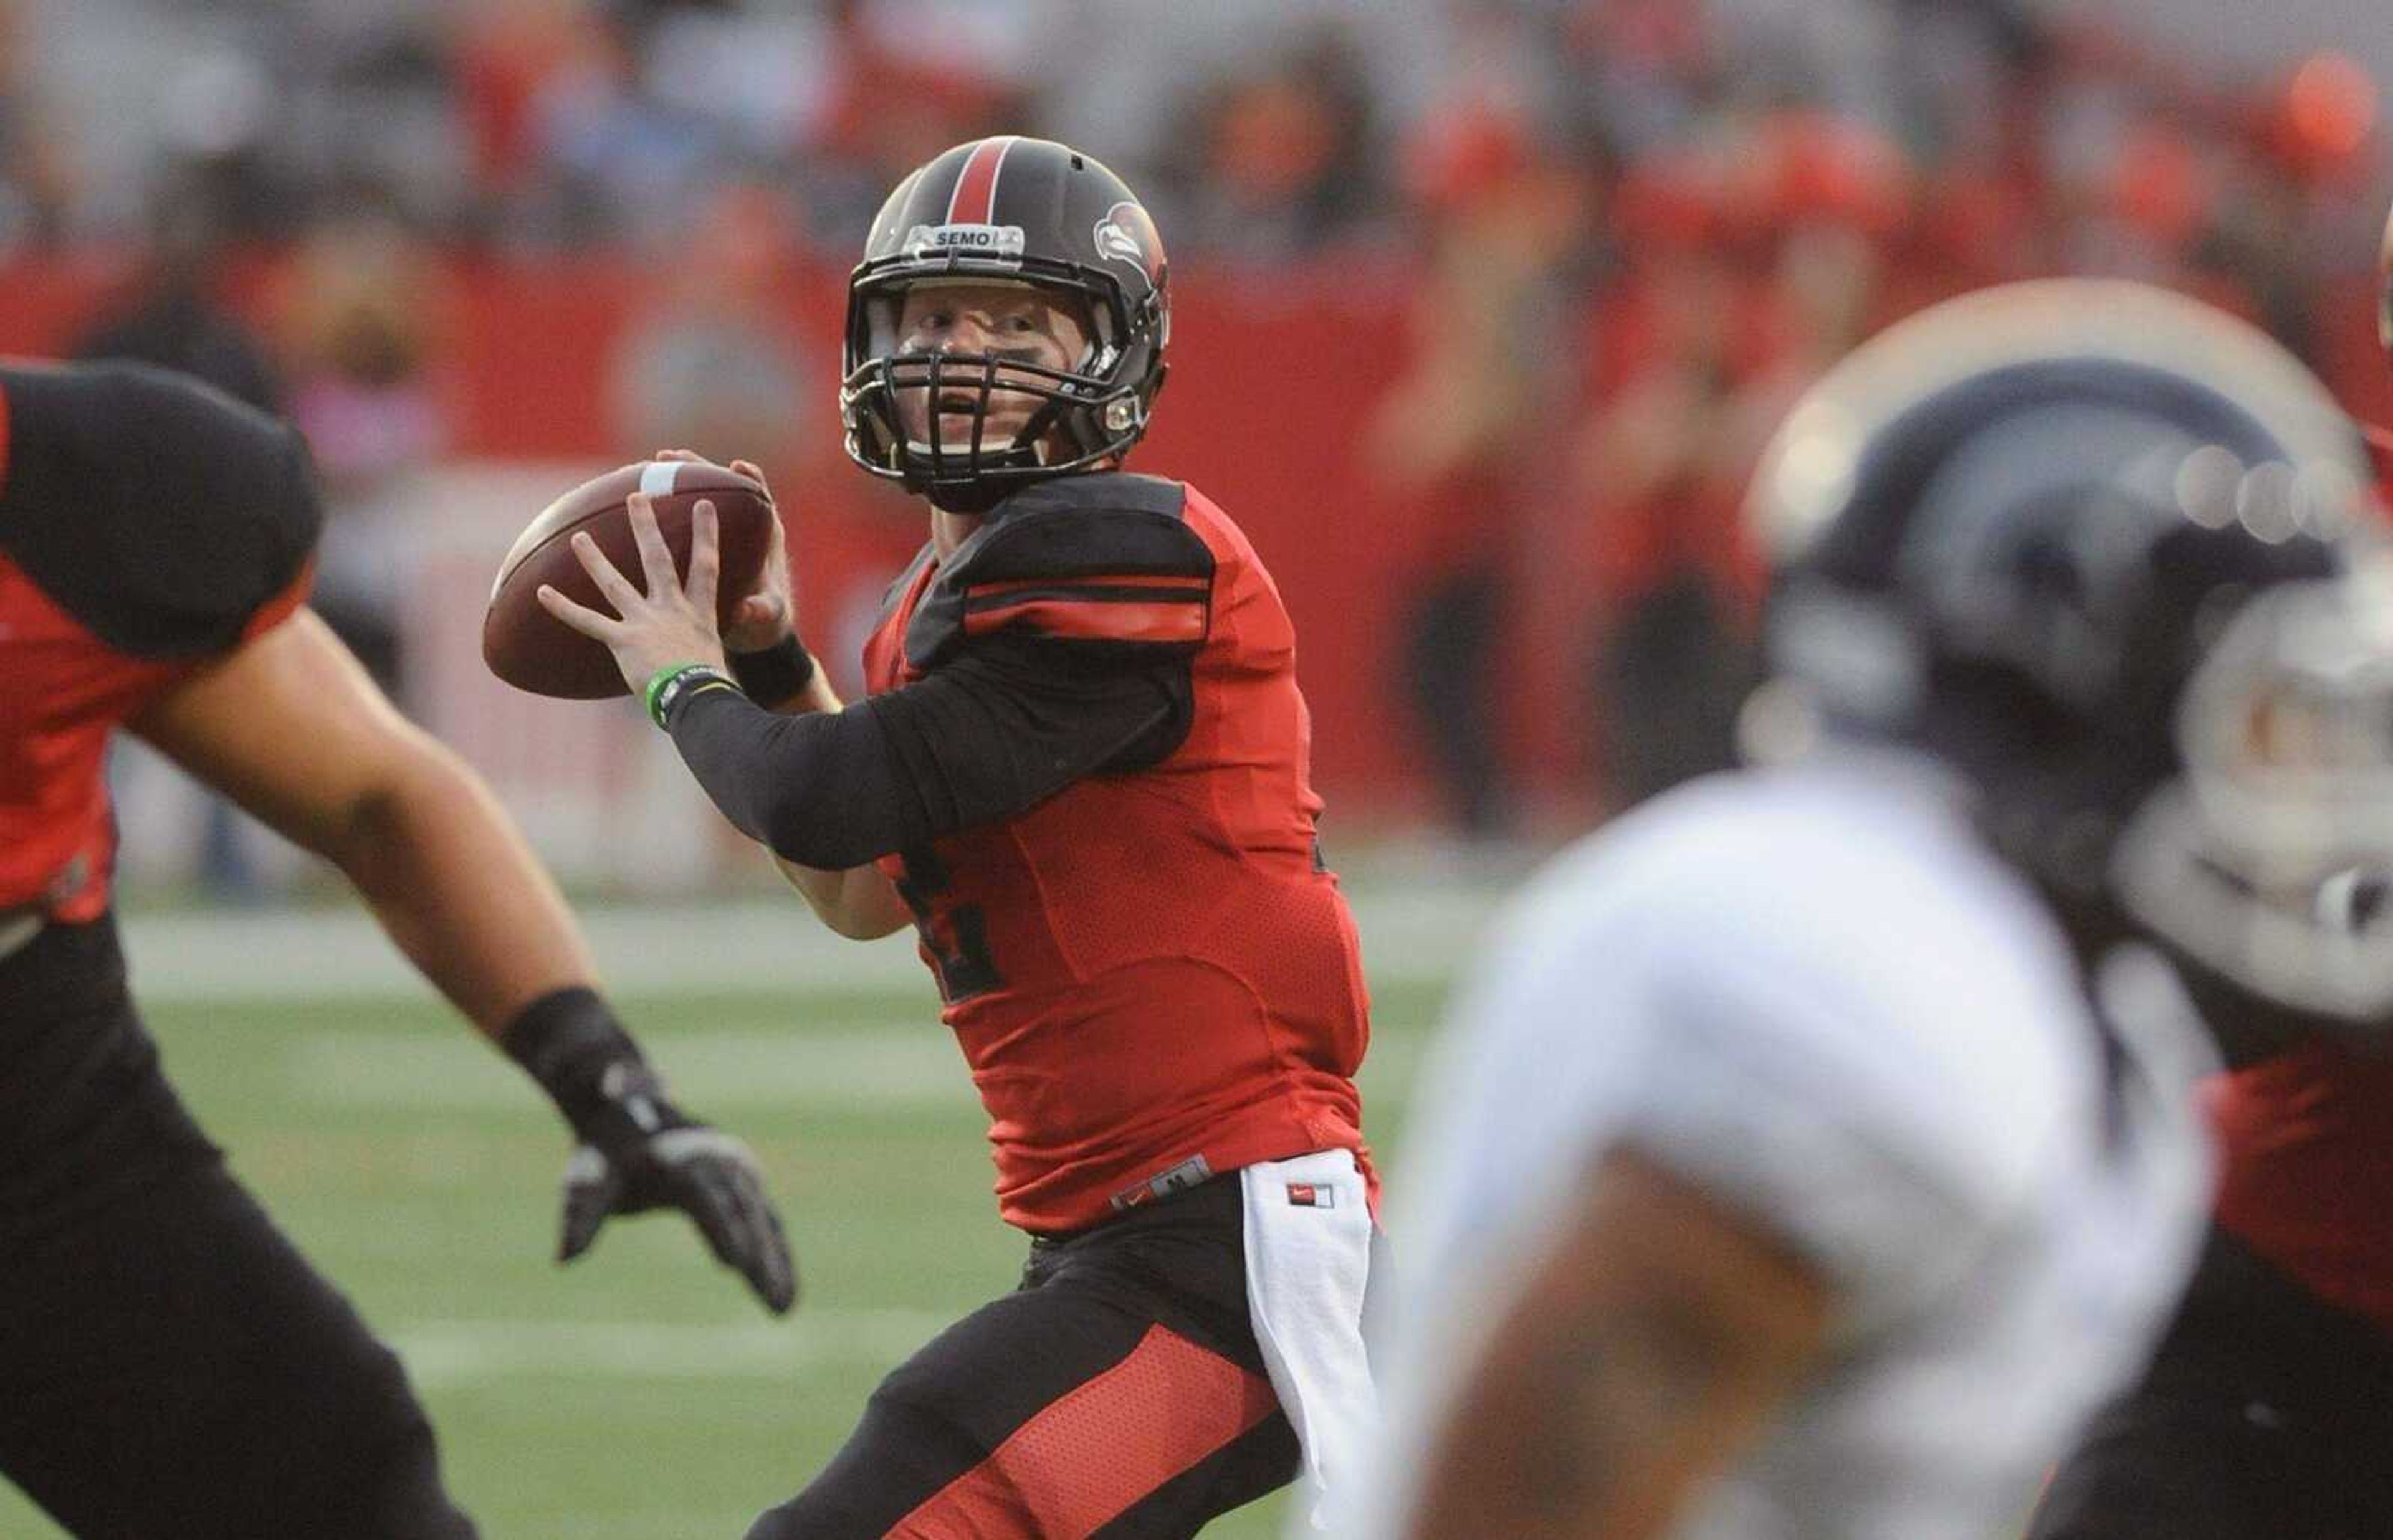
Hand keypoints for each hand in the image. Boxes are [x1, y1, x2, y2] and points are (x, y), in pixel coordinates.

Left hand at [536, 492, 729, 693]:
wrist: (696, 696)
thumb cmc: (710, 686)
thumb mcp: (715, 659)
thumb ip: (705, 649)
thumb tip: (709, 661)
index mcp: (698, 613)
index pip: (706, 566)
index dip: (705, 534)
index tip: (703, 504)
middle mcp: (671, 610)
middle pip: (657, 560)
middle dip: (646, 526)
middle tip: (636, 496)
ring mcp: (645, 622)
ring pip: (615, 584)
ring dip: (594, 560)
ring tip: (578, 538)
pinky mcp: (624, 640)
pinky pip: (588, 621)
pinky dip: (563, 607)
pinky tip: (542, 592)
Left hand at [557, 1066, 798, 1315]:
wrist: (630, 1108)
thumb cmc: (606, 1151)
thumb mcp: (586, 1177)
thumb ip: (581, 1213)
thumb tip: (564, 1258)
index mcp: (681, 1158)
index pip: (706, 1198)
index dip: (722, 1230)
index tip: (737, 1265)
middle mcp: (719, 1160)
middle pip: (744, 1215)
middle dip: (761, 1259)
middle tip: (772, 1303)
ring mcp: (738, 1170)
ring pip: (762, 1220)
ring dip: (777, 1263)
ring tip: (784, 1309)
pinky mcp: (747, 1184)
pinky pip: (767, 1221)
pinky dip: (779, 1253)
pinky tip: (786, 1292)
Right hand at [652, 448, 793, 652]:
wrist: (754, 632)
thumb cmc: (765, 622)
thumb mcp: (765, 617)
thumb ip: (759, 611)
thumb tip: (749, 608)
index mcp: (763, 540)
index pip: (761, 498)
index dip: (750, 479)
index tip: (735, 466)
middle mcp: (740, 530)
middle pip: (718, 487)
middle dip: (696, 467)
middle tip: (668, 456)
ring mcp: (716, 535)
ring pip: (693, 498)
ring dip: (672, 479)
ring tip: (646, 467)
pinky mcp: (698, 546)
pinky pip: (678, 519)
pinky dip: (660, 506)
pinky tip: (634, 498)